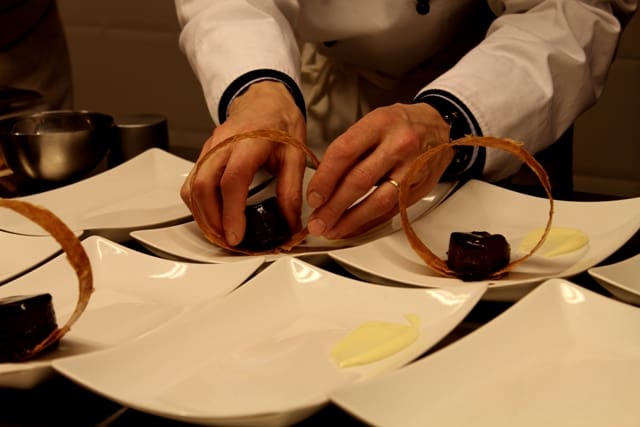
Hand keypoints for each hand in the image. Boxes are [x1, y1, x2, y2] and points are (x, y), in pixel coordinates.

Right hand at [181, 81, 306, 245]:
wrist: (266, 99)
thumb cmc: (280, 123)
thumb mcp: (295, 155)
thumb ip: (291, 190)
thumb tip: (289, 223)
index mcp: (249, 142)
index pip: (232, 181)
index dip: (231, 212)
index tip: (237, 235)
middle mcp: (223, 144)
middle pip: (203, 186)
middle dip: (212, 219)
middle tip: (229, 240)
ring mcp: (209, 148)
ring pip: (192, 186)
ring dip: (203, 215)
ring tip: (221, 233)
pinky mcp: (204, 154)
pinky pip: (191, 182)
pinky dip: (198, 204)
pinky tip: (212, 216)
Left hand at [305, 102, 453, 238]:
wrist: (440, 126)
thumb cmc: (400, 125)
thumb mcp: (372, 123)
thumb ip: (349, 150)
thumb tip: (322, 184)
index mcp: (380, 123)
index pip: (344, 153)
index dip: (324, 179)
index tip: (313, 197)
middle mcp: (398, 145)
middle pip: (359, 181)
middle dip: (333, 207)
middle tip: (317, 221)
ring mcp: (412, 168)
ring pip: (377, 201)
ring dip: (351, 220)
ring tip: (332, 229)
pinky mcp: (419, 188)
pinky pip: (391, 210)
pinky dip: (369, 222)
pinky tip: (354, 227)